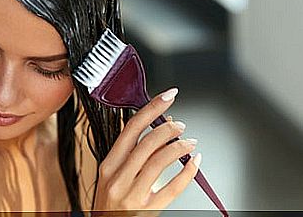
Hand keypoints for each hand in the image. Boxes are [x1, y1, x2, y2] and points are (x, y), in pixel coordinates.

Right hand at [93, 88, 200, 211]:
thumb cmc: (110, 207)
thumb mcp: (113, 177)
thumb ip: (132, 155)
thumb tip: (158, 128)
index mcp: (108, 165)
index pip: (131, 128)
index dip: (151, 109)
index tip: (167, 97)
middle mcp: (118, 178)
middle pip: (147, 142)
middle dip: (168, 127)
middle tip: (180, 124)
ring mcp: (133, 195)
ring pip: (160, 160)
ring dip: (179, 146)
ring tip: (189, 142)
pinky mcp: (148, 211)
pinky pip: (173, 188)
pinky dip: (187, 172)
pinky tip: (194, 163)